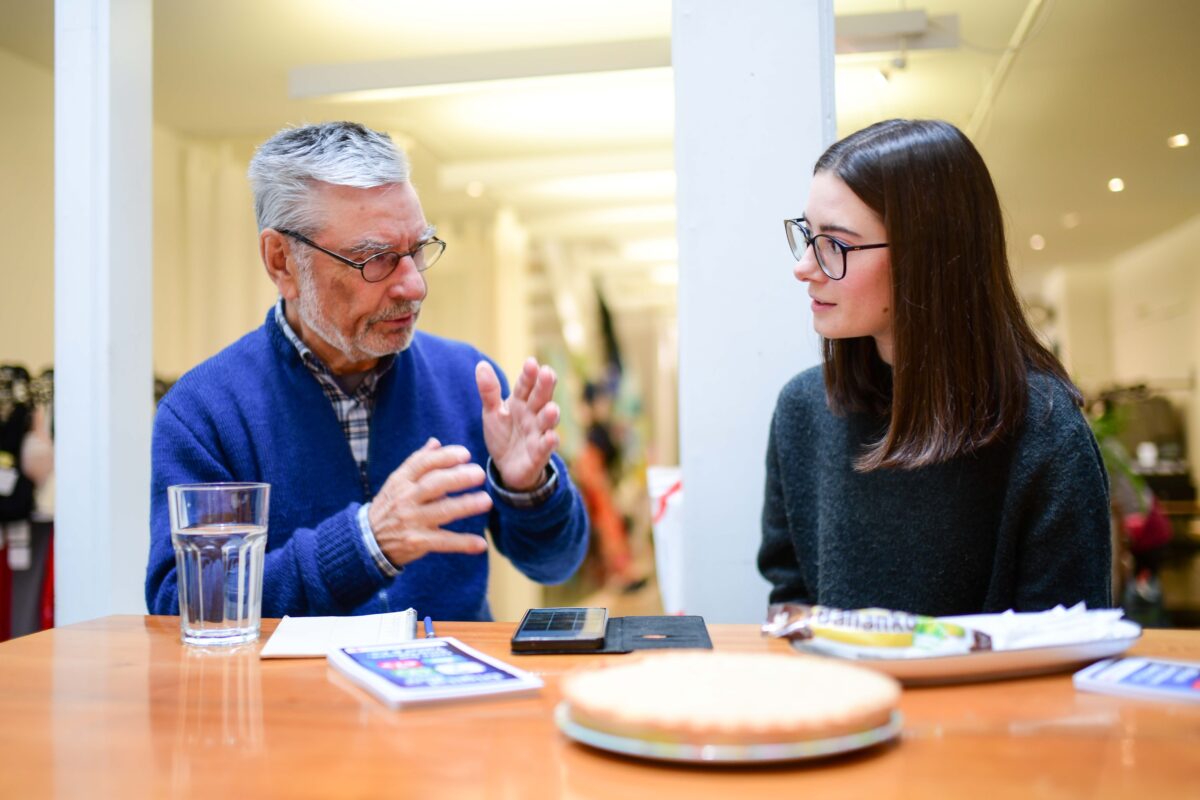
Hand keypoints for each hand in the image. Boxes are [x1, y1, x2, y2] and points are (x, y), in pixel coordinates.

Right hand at [368, 438, 491, 566]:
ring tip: (486, 501)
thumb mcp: (397, 482)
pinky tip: (481, 544)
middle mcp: (406, 498)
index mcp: (401, 481)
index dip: (444, 457)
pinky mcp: (418, 542)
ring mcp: (411, 521)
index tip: (465, 454)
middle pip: (434, 484)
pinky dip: (463, 543)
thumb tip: (435, 442)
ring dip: (466, 505)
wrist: (368, 541)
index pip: (422, 464)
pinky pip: (444, 542)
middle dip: (458, 478)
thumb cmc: (390, 506)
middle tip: (480, 474)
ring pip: (442, 511)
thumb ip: (417, 463)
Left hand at [476, 358, 559, 490]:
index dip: (529, 375)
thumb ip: (489, 390)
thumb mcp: (492, 412)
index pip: (525, 385)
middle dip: (545, 387)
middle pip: (540, 398)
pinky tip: (551, 437)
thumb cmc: (503, 435)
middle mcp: (533, 415)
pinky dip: (549, 442)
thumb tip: (481, 364)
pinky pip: (545, 447)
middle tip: (548, 373)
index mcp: (521, 402)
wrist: (506, 467)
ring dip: (551, 415)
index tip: (531, 362)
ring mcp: (538, 433)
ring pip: (546, 421)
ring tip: (551, 408)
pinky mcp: (539, 454)